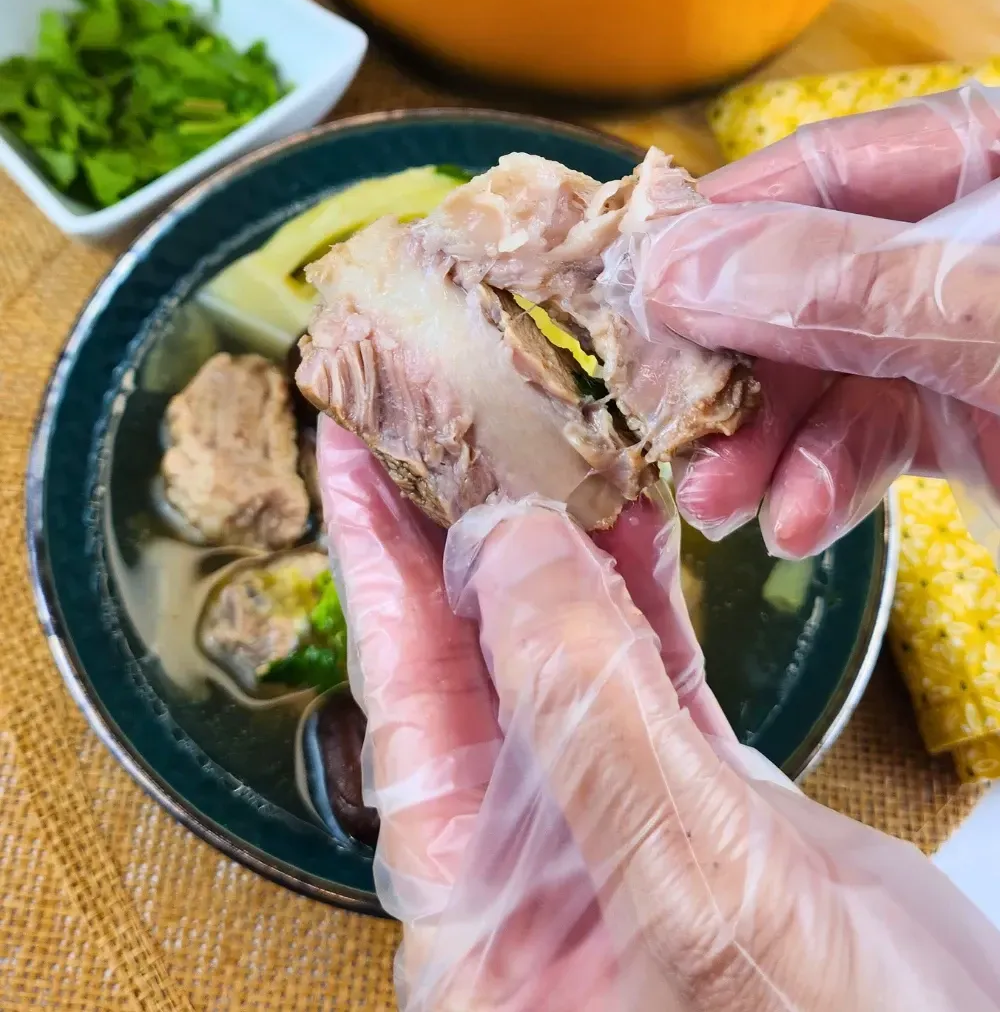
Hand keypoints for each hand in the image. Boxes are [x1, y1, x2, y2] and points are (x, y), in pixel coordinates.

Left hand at [318, 418, 999, 1010]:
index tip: (348, 447)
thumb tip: (508, 549)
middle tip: (433, 405)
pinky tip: (633, 515)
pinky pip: (649, 668)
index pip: (401, 698)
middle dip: (451, 526)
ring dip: (552, 540)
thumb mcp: (687, 890)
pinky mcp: (702, 806)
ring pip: (562, 650)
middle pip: (468, 658)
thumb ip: (586, 715)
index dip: (371, 559)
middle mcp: (531, 860)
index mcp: (481, 907)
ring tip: (536, 432)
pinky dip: (640, 585)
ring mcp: (618, 826)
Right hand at [604, 84, 999, 555]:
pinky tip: (797, 524)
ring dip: (765, 440)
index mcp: (982, 166)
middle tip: (660, 416)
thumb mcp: (987, 313)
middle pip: (806, 280)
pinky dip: (830, 481)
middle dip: (734, 362)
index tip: (630, 279)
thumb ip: (844, 287)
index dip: (722, 219)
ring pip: (830, 372)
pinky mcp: (970, 421)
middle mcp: (955, 243)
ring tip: (717, 500)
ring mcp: (959, 335)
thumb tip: (673, 268)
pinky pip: (880, 438)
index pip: (823, 166)